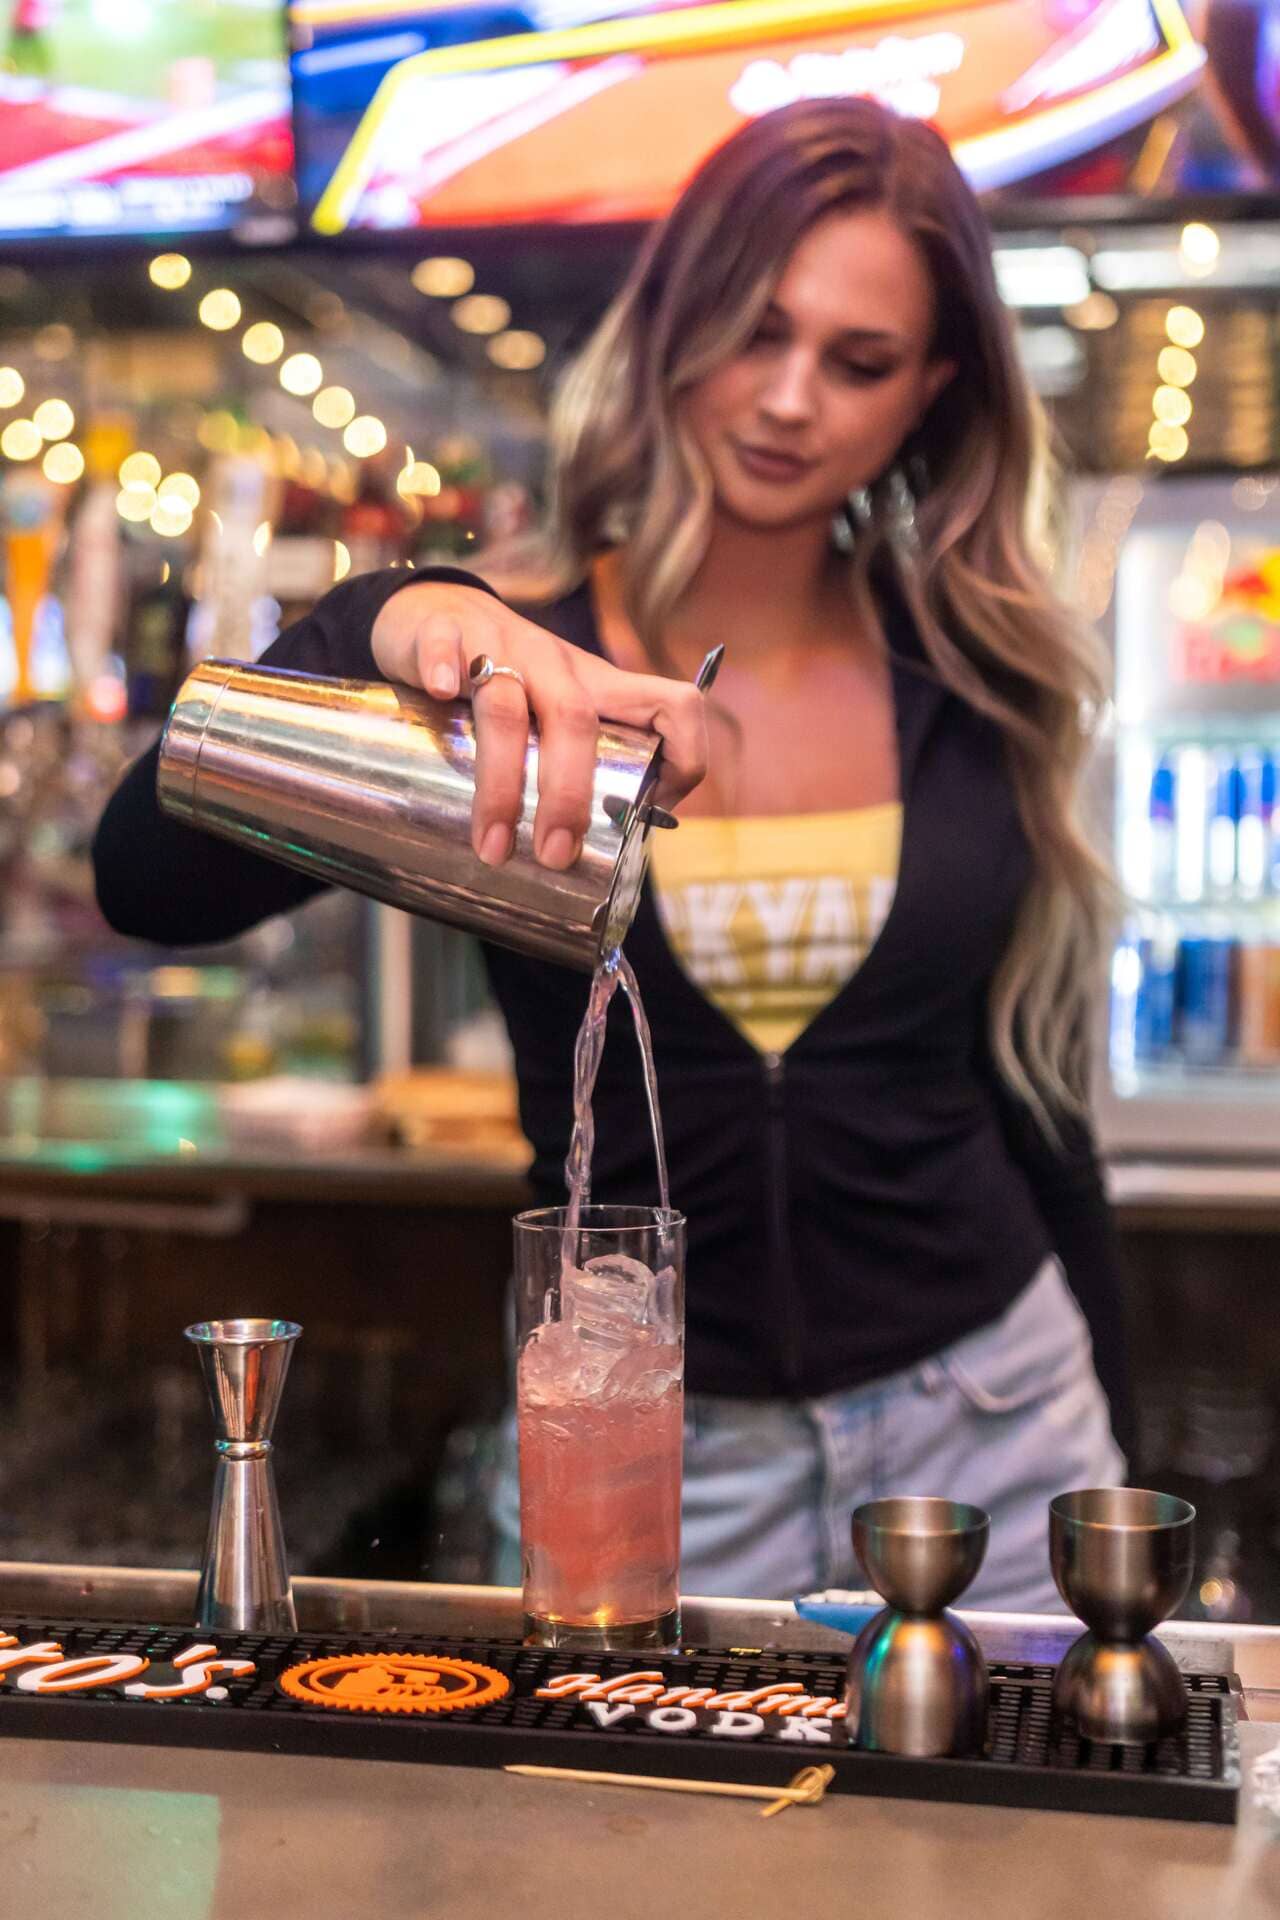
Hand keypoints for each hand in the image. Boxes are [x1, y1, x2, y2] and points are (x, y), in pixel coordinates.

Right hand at [372, 582, 707, 869]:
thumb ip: (577, 770)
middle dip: (570, 795)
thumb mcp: (555, 717)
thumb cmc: (506, 683)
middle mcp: (555, 663)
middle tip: (555, 856)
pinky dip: (443, 665)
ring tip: (494, 845)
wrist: (437, 611)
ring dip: (502, 781)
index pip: (673, 706)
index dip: (683, 757)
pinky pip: (442, 643)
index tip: (645, 813)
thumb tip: (585, 863)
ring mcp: (498, 644)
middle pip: (576, 720)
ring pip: (506, 704)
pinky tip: (441, 694)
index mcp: (597, 687)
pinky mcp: (442, 630)